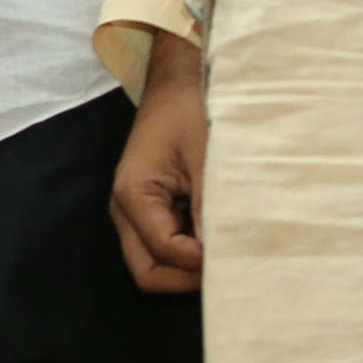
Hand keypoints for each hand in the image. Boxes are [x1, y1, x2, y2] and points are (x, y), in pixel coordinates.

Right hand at [108, 32, 205, 293]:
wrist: (176, 84)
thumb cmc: (191, 112)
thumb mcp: (208, 158)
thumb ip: (212, 208)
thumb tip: (229, 253)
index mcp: (134, 194)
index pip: (165, 252)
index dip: (202, 262)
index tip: (239, 250)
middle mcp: (123, 211)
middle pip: (148, 273)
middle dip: (187, 278)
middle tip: (228, 266)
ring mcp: (132, 213)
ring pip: (154, 265)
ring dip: (187, 266)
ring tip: (224, 249)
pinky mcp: (147, 211)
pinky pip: (161, 248)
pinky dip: (188, 253)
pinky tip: (215, 235)